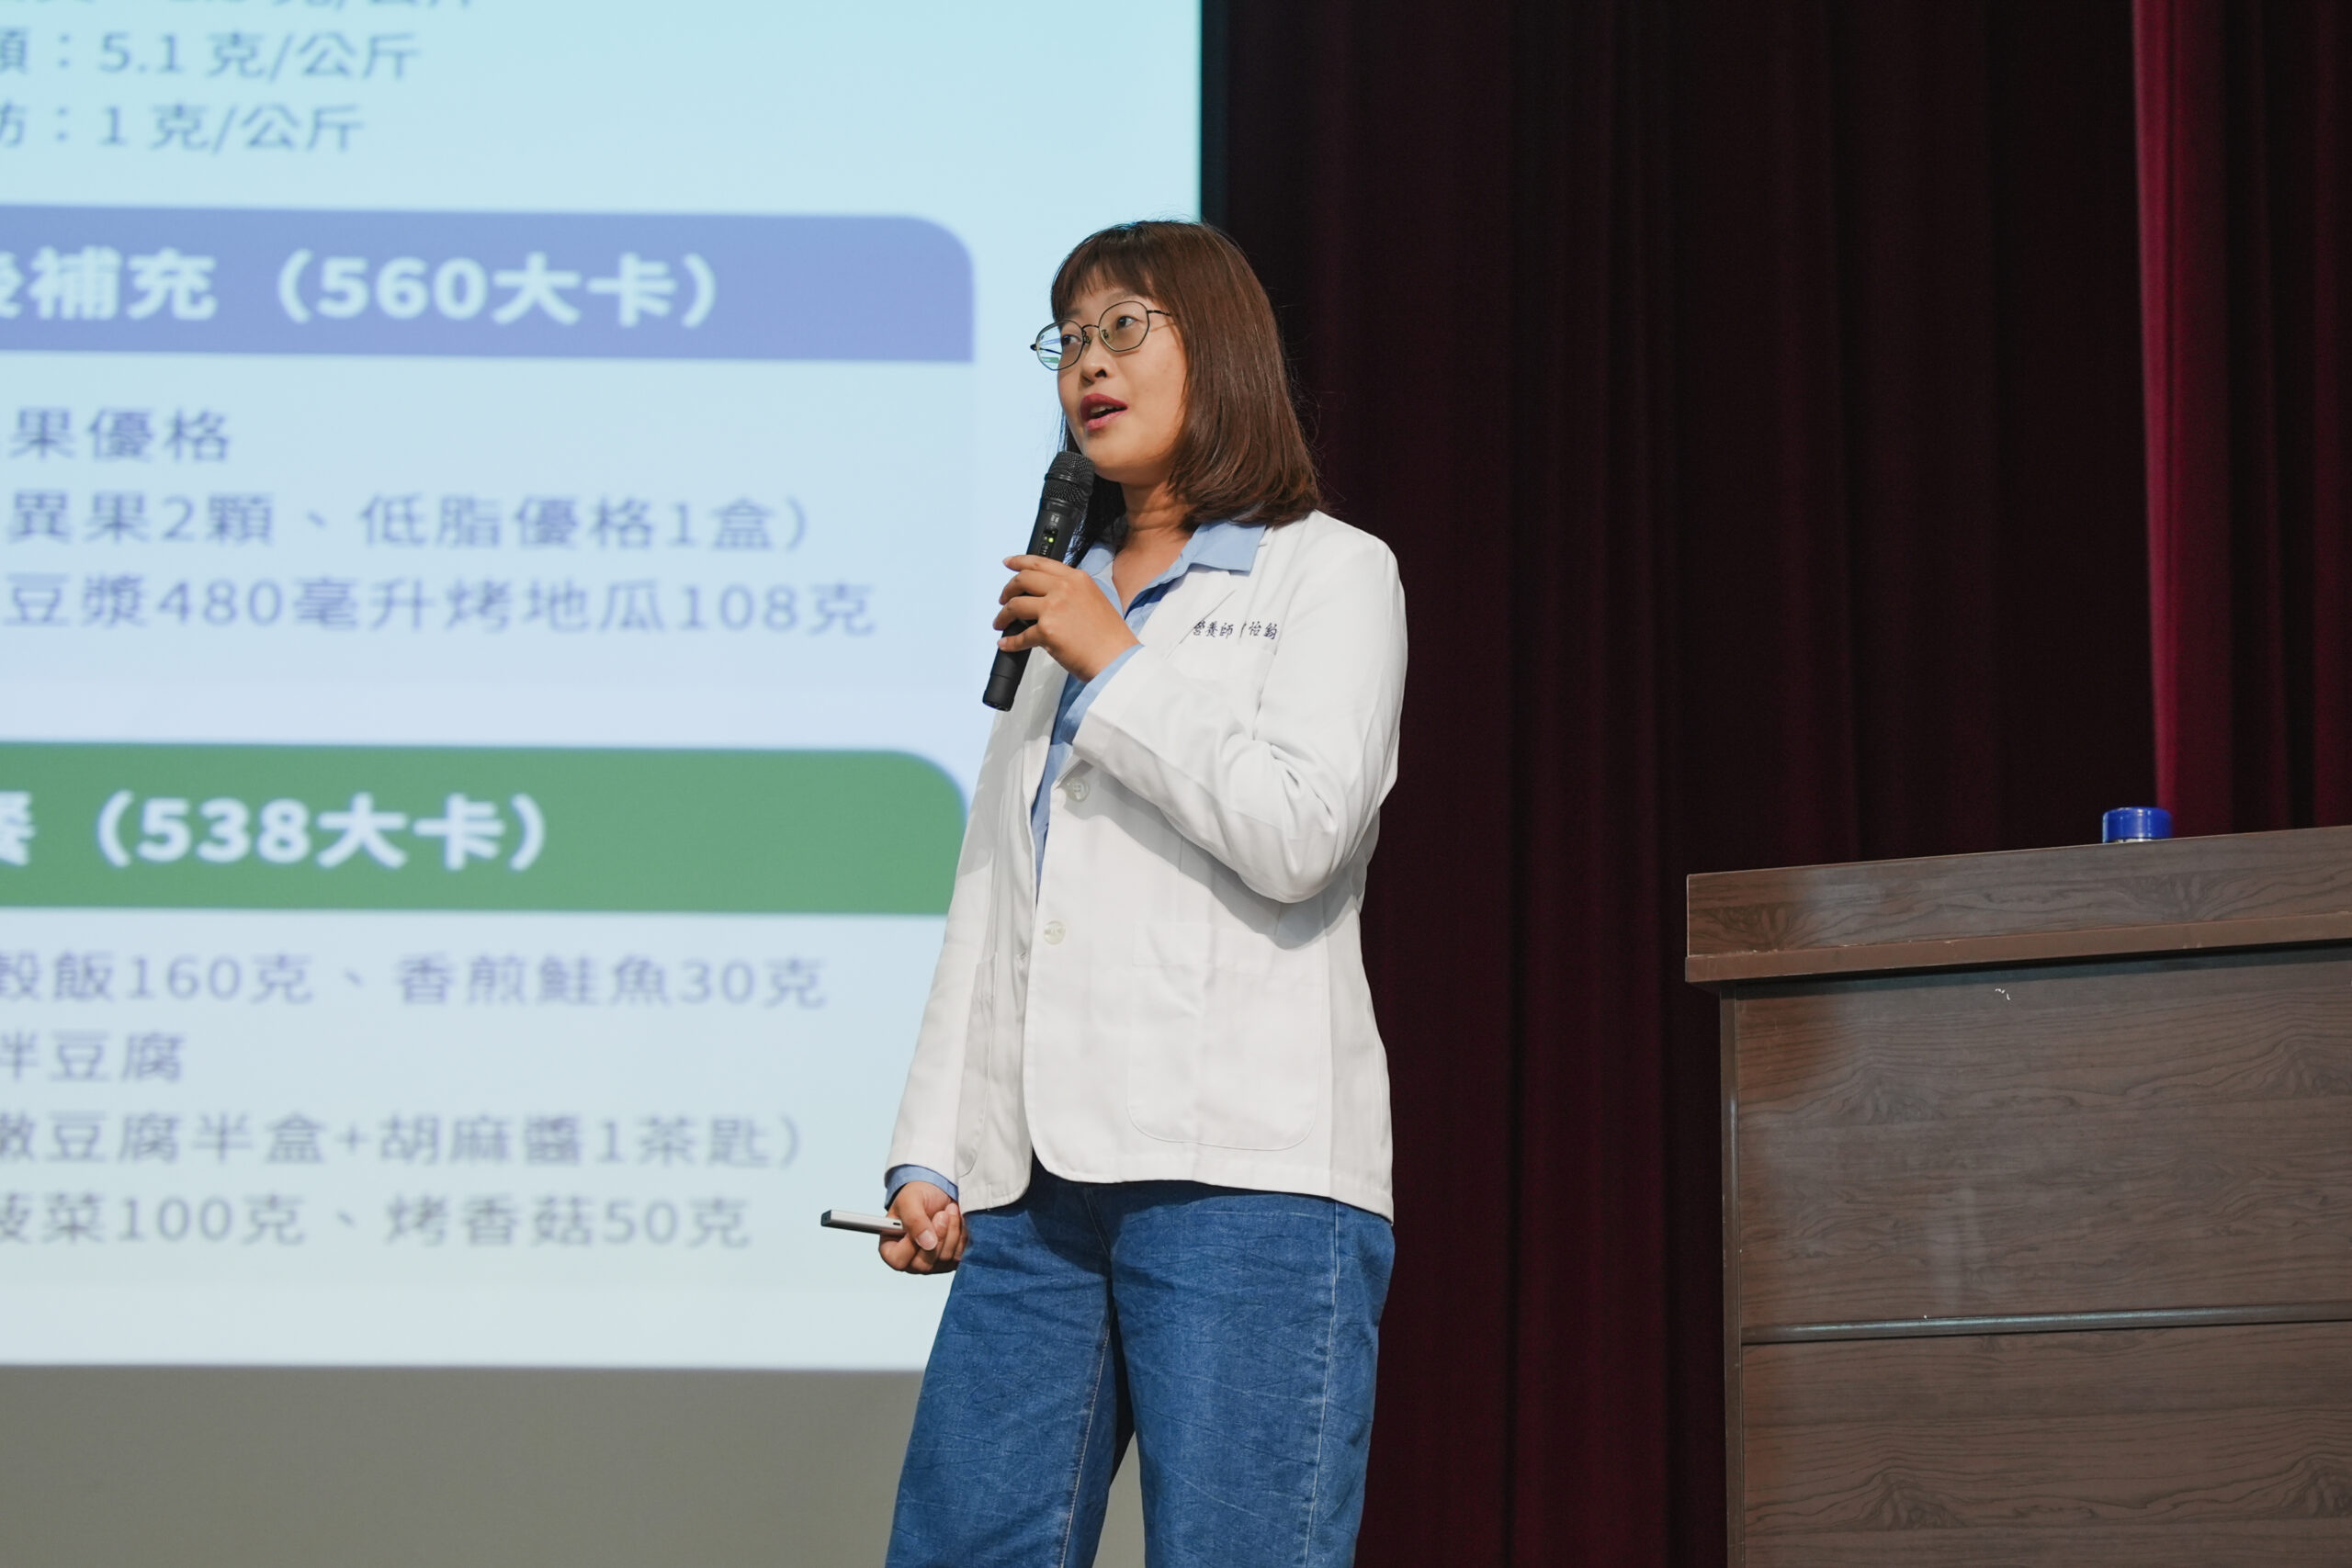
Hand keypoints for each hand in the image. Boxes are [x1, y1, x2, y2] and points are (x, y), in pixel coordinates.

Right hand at [878, 1179, 963, 1274]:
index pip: (898, 1260)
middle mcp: (910, 1261)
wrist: (941, 1191)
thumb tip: (927, 1243)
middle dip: (937, 1235)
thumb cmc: (919, 1195)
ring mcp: (931, 1263)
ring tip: (950, 1210)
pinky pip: (959, 1256)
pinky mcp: (950, 1260)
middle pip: (924, 1264)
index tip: (924, 1221)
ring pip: (944, 1258)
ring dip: (951, 1231)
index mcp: (892, 1248)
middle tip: (943, 1213)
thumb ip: (913, 1220)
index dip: (911, 1245)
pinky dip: (962, 1236)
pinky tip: (958, 1221)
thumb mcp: (909, 1200)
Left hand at [994, 555, 1136, 681]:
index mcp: (1077, 578)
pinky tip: (1007, 644)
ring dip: (1003, 616)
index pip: (1040, 563)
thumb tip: (1047, 596)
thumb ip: (1072, 592)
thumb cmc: (1109, 636)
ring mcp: (1053, 608)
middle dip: (1007, 590)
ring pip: (1015, 606)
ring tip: (1001, 623)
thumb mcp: (1094, 599)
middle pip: (1022, 580)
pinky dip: (1010, 642)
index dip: (1019, 562)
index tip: (1008, 563)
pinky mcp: (1046, 630)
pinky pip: (1020, 636)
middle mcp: (1064, 588)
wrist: (1116, 658)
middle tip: (1003, 600)